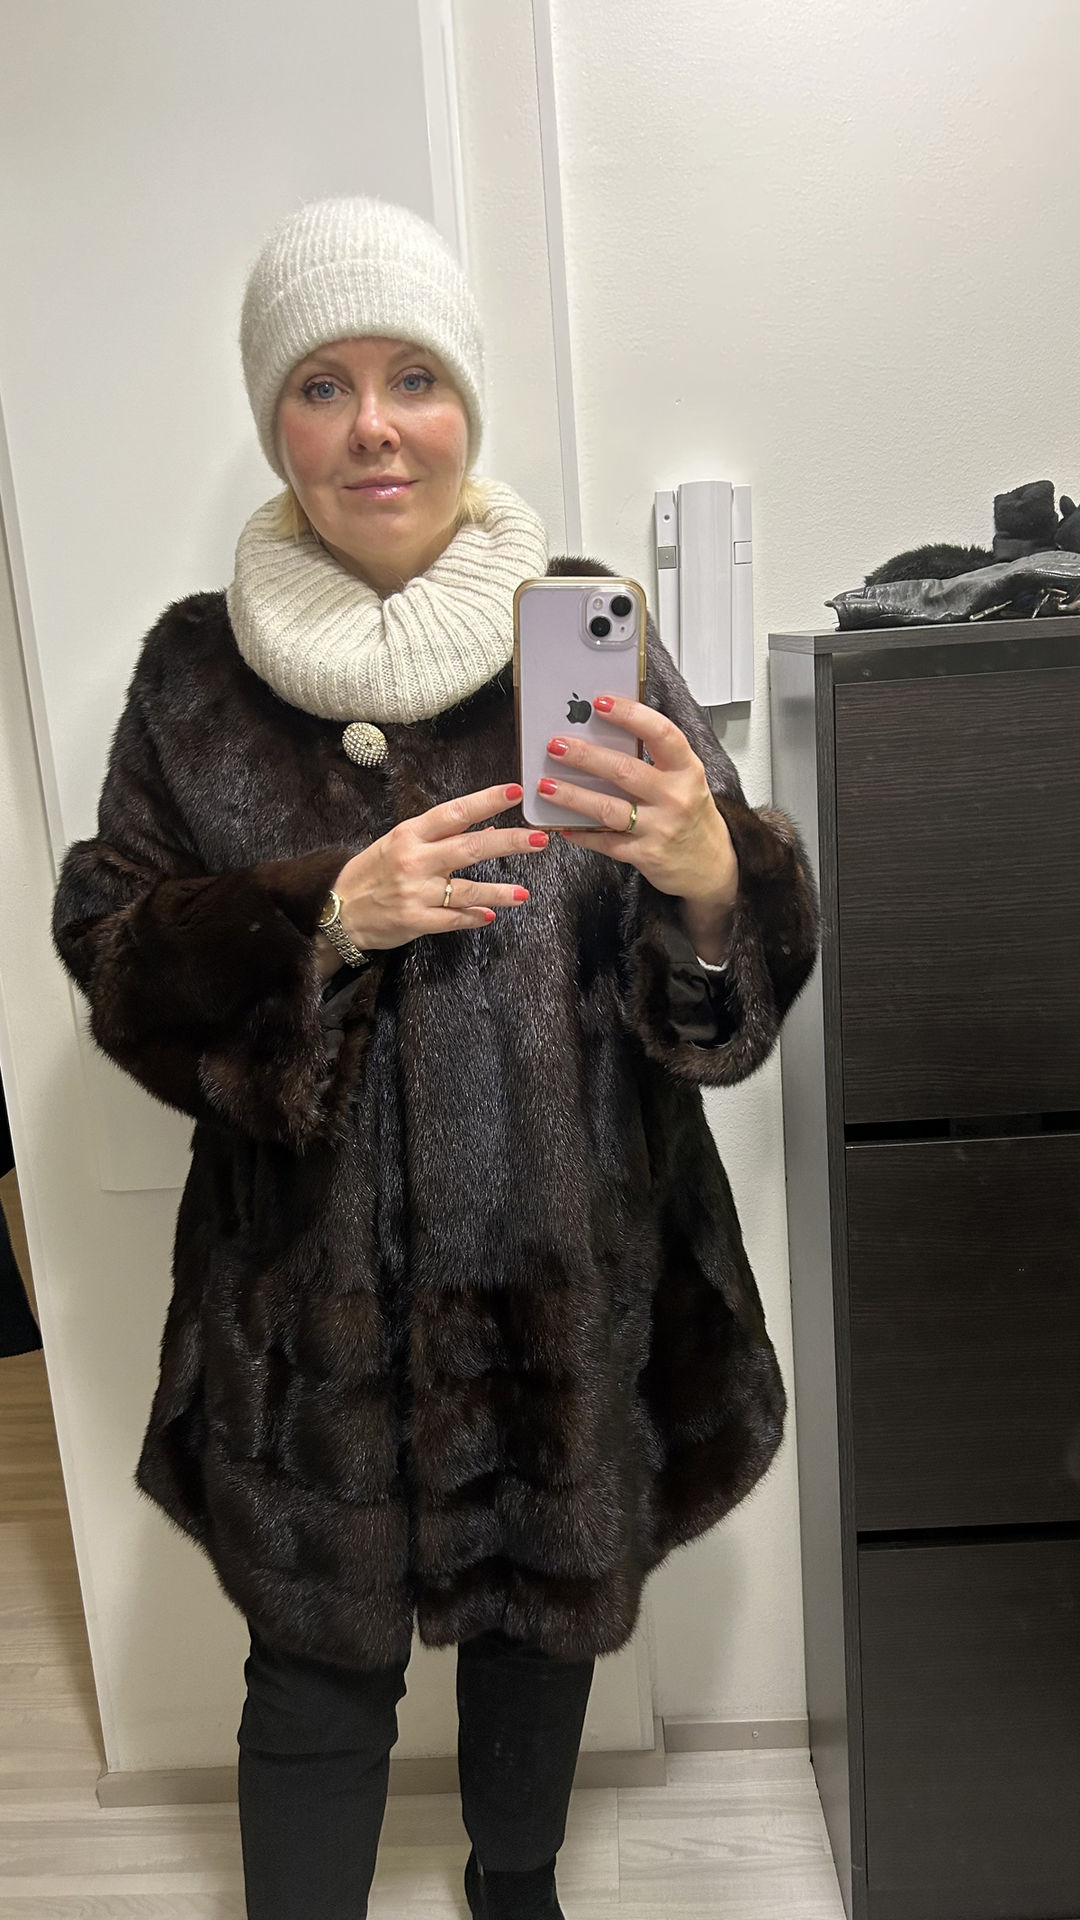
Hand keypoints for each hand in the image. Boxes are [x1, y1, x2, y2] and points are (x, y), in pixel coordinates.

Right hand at [326, 783, 548, 954]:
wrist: (339, 910)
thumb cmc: (372, 872)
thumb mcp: (399, 843)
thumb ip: (440, 837)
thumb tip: (486, 828)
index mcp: (410, 834)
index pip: (454, 812)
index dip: (486, 801)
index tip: (515, 792)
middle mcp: (415, 860)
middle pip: (469, 847)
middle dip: (508, 842)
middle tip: (539, 840)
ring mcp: (416, 892)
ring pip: (467, 889)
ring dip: (500, 891)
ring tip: (524, 893)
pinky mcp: (416, 920)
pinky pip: (454, 919)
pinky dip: (475, 916)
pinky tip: (491, 914)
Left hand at [540, 693, 738, 910]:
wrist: (712, 865)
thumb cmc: (692, 815)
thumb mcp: (685, 780)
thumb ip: (654, 759)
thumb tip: (605, 733)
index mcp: (687, 770)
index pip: (660, 734)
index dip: (630, 715)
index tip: (600, 703)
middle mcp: (676, 798)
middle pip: (624, 770)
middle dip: (585, 756)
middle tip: (556, 745)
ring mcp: (661, 828)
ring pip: (608, 808)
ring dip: (573, 795)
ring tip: (547, 785)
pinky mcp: (646, 856)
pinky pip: (605, 842)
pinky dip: (581, 833)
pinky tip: (562, 825)